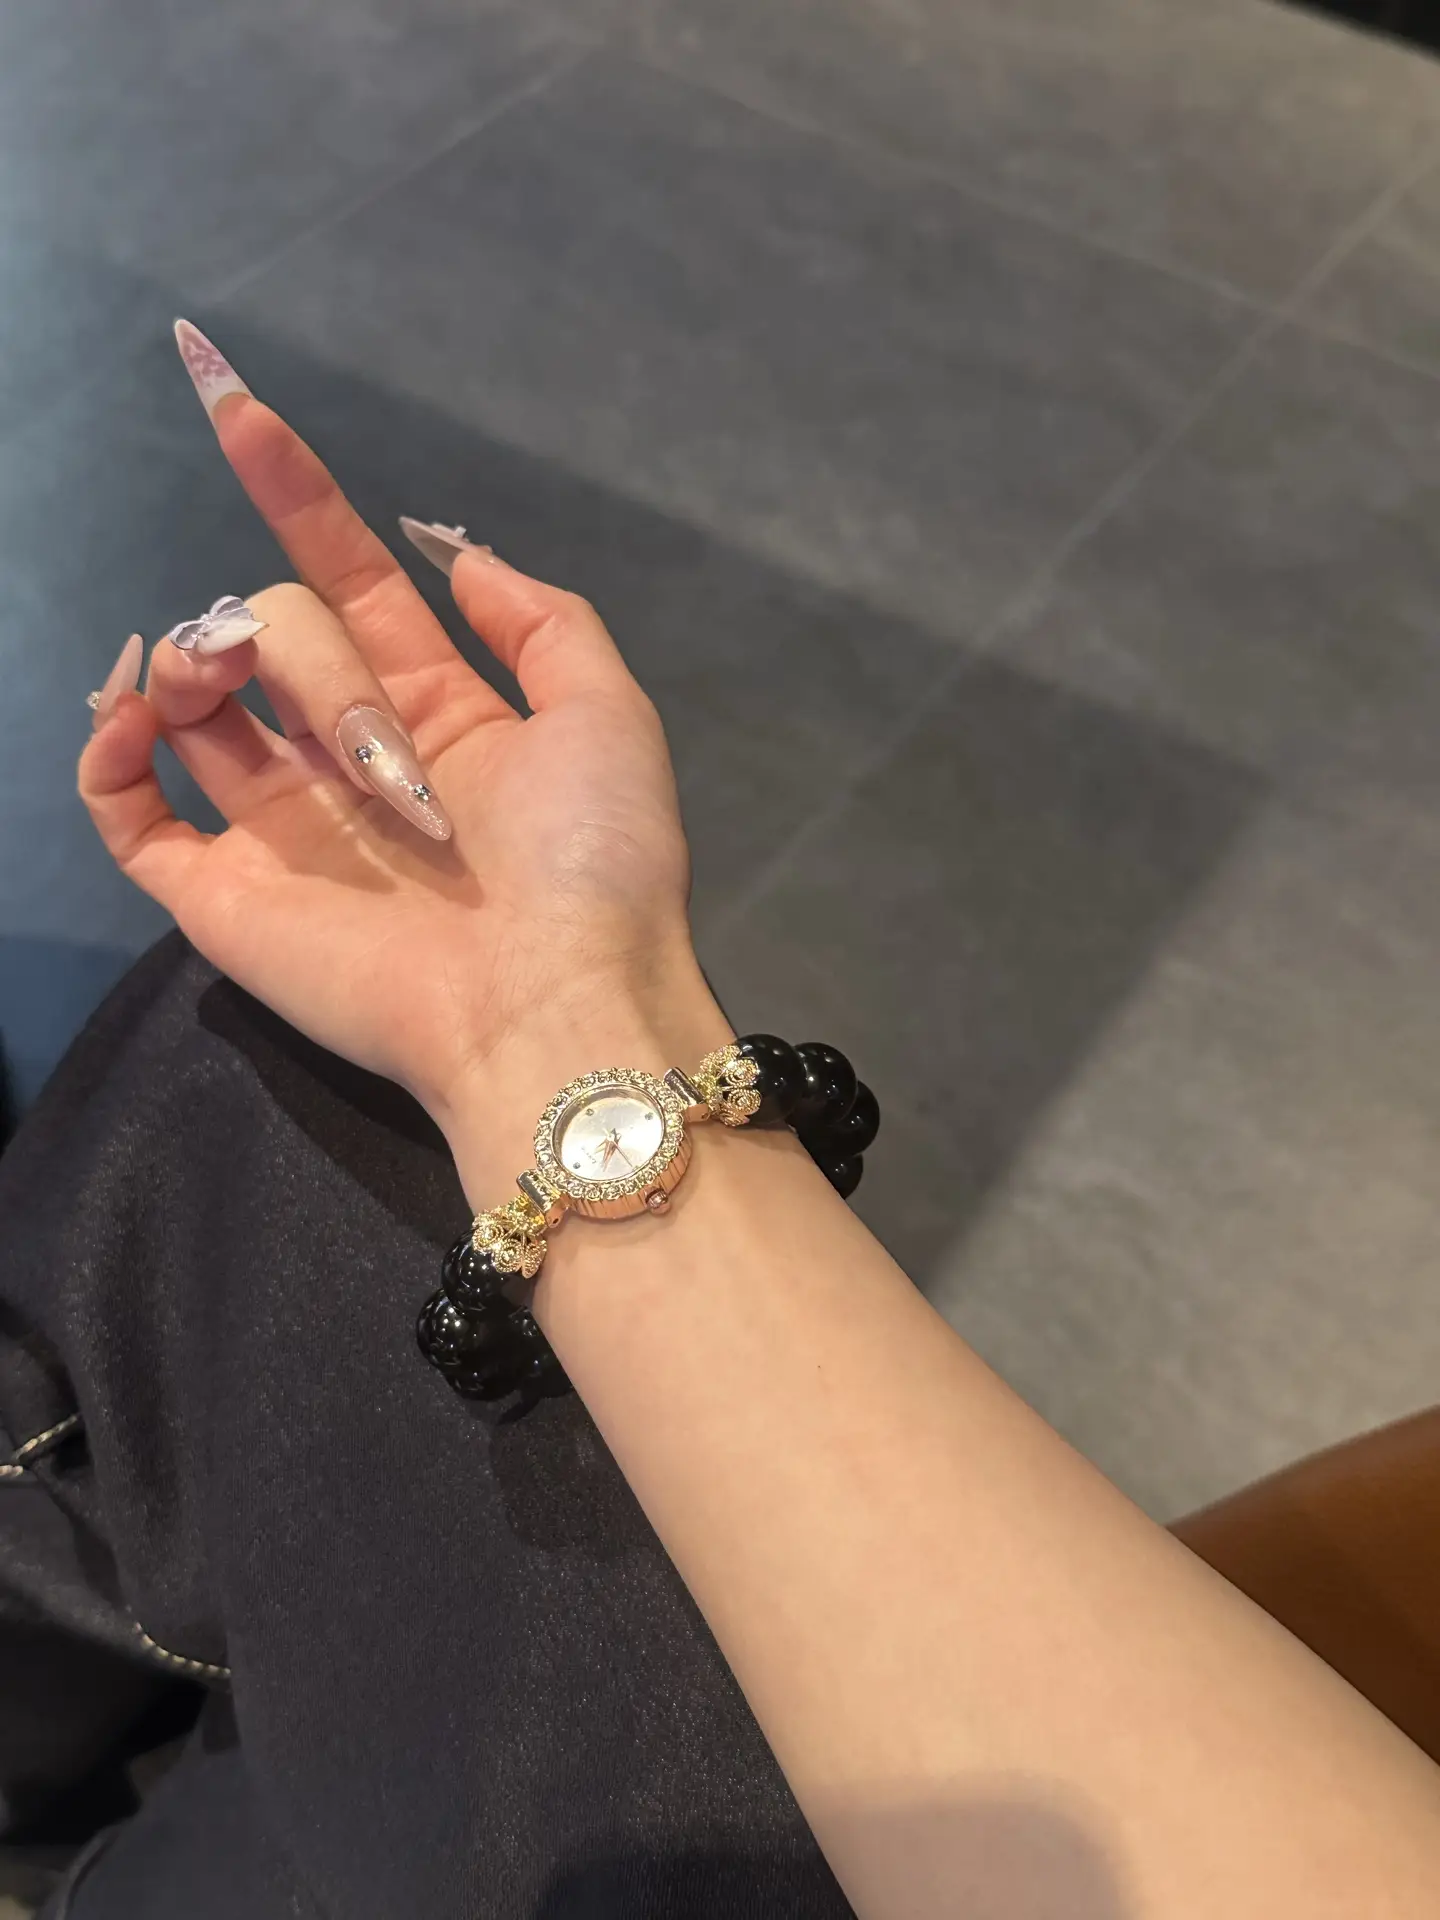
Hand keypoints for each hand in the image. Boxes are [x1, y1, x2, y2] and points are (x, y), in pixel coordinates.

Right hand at [78, 346, 723, 1154]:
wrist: (552, 1005)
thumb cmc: (592, 864)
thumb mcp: (607, 712)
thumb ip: (539, 618)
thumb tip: (451, 548)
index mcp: (437, 710)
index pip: (344, 576)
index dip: (292, 485)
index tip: (226, 391)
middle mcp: (348, 755)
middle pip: (273, 624)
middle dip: (310, 652)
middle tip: (382, 754)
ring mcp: (279, 823)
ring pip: (195, 691)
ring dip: (202, 660)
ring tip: (239, 706)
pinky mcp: (220, 892)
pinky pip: (124, 805)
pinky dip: (105, 747)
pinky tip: (133, 713)